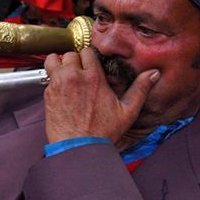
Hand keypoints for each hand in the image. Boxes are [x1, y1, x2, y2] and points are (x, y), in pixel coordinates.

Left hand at [43, 47, 158, 144]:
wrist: (79, 148)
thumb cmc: (103, 132)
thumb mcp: (127, 111)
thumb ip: (140, 89)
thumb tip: (152, 74)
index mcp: (93, 77)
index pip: (87, 51)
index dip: (90, 57)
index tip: (92, 64)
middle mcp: (73, 77)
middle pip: (69, 54)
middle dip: (75, 60)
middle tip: (79, 71)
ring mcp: (58, 84)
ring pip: (53, 60)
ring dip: (59, 64)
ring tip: (66, 73)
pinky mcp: (48, 93)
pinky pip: (47, 75)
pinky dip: (53, 78)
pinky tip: (61, 88)